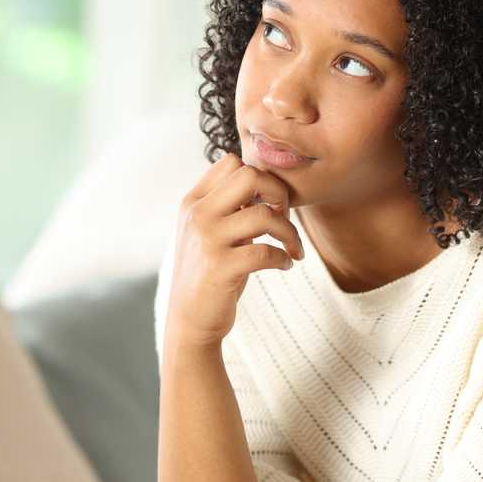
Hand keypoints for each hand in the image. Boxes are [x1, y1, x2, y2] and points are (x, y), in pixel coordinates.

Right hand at [165, 152, 305, 347]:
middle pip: (249, 176)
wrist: (190, 319)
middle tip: (284, 218)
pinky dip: (284, 257)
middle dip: (278, 193)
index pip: (232, 162)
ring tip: (293, 247)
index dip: (261, 178)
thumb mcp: (210, 231)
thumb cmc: (209, 271)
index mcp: (194, 201)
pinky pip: (266, 252)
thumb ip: (230, 206)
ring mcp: (207, 240)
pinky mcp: (220, 268)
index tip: (270, 203)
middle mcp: (197, 215)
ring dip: (289, 232)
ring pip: (264, 215)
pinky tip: (285, 265)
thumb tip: (267, 183)